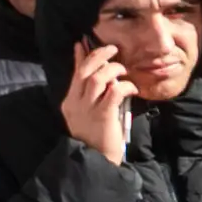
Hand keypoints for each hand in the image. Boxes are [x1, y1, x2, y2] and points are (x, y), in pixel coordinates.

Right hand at [60, 42, 130, 162]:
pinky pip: (113, 93)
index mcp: (70, 101)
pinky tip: (132, 88)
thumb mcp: (89, 112)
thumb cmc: (96, 136)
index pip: (75, 73)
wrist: (96, 159)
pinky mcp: (103, 116)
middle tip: (113, 49)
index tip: (84, 42)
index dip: (80, 56)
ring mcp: (88, 109)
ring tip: (123, 70)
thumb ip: (91, 95)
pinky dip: (124, 86)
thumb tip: (99, 76)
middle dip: (99, 55)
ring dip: (113, 70)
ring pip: (97, 79)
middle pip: (84, 71)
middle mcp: (75, 103)